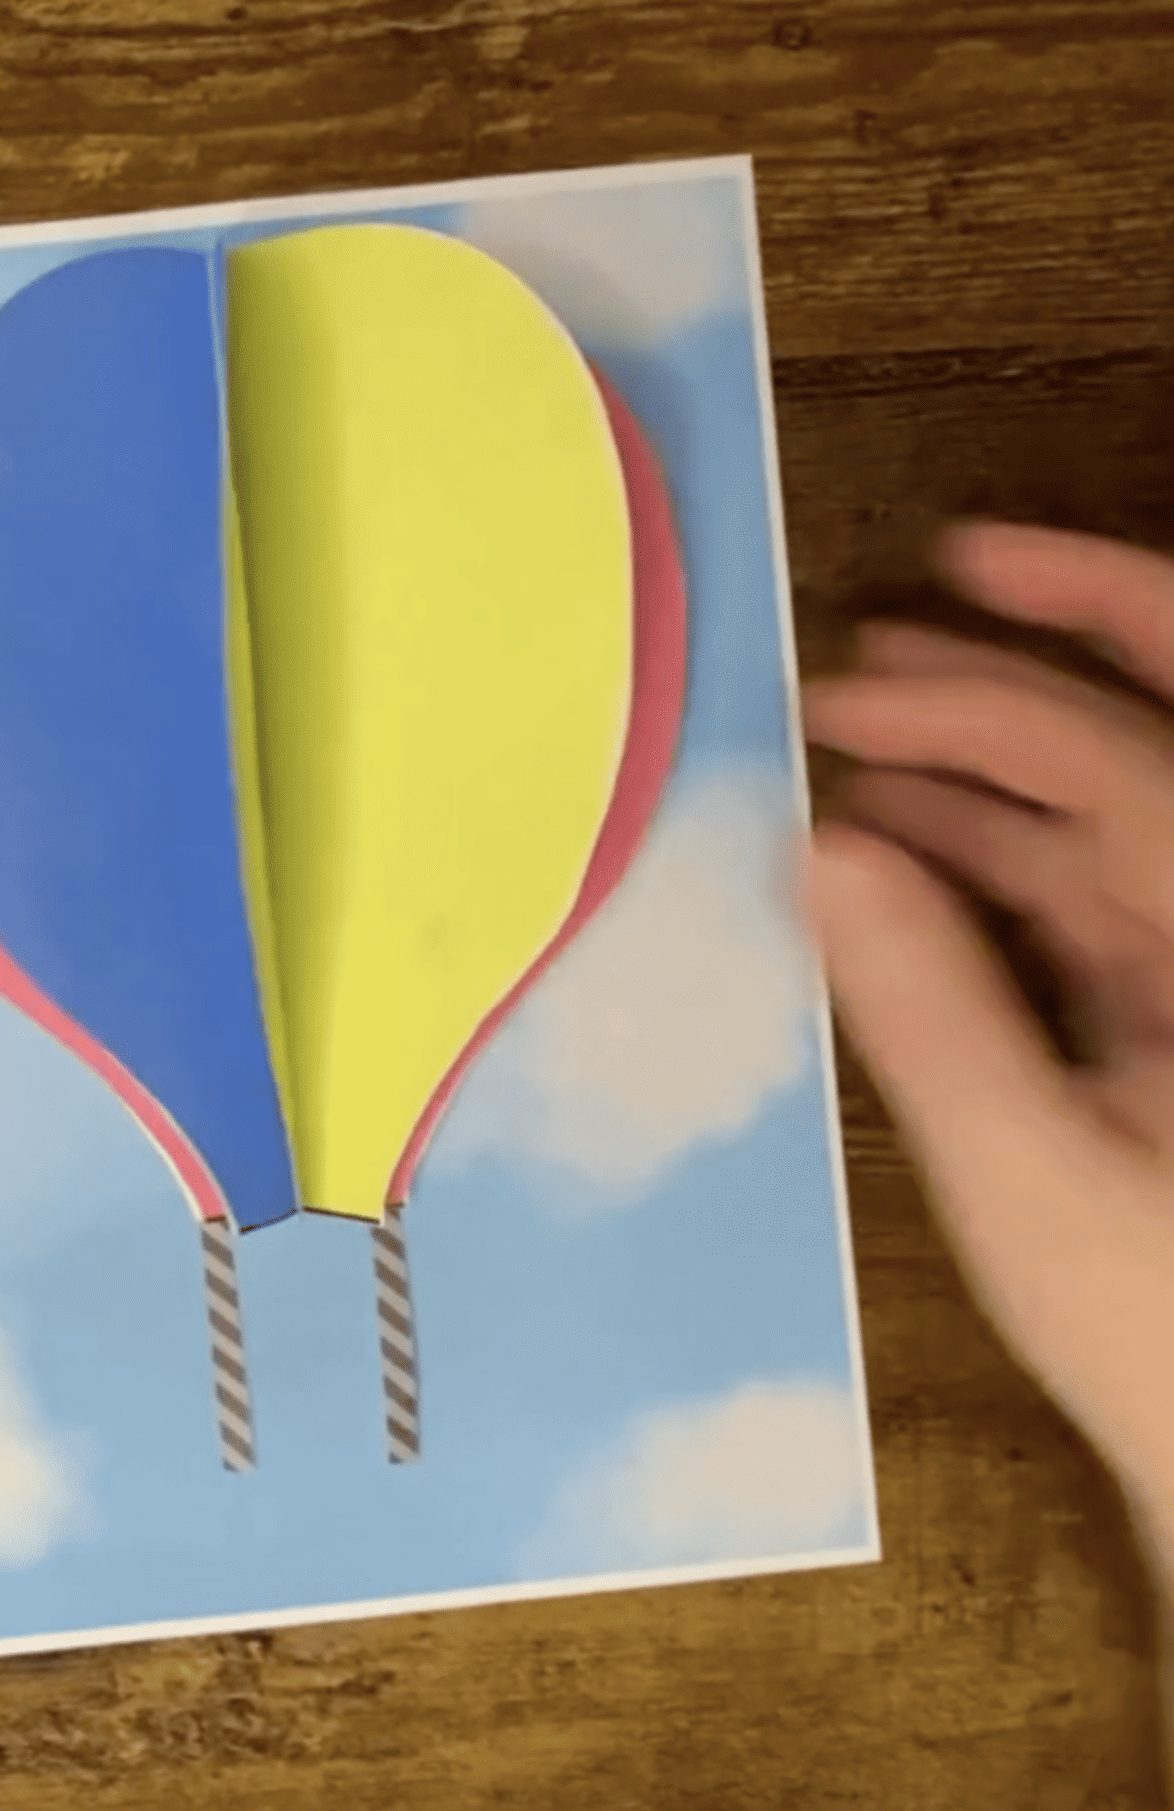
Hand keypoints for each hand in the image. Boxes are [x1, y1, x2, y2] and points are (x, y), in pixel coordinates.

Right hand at [806, 525, 1173, 1557]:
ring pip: (1099, 827)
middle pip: (1138, 752)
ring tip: (848, 746)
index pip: (1118, 767)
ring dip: (977, 781)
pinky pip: (1079, 908)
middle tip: (873, 633)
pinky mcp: (1166, 1019)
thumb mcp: (1028, 1174)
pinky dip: (986, 873)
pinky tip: (890, 860)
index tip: (865, 652)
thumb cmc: (1157, 1330)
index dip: (993, 690)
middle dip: (1015, 675)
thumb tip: (824, 849)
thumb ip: (927, 1006)